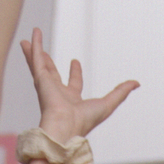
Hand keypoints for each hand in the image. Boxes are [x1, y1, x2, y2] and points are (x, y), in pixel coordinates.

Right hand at [22, 28, 137, 137]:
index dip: (75, 72)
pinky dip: (34, 47)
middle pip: (51, 72)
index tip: (75, 62)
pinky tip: (31, 36)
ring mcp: (46, 85)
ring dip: (33, 52)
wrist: (66, 127)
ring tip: (27, 40)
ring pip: (39, 64)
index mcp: (71, 100)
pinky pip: (36, 59)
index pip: (73, 83)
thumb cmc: (85, 121)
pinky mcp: (40, 79)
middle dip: (47, 62)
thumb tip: (136, 84)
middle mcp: (57, 92)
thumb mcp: (109, 103)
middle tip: (42, 52)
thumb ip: (121, 92)